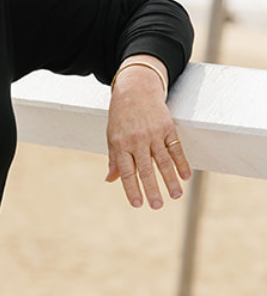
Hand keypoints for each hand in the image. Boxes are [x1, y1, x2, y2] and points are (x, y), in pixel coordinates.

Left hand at [106, 55, 190, 208]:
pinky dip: (181, 162)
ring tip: (176, 195)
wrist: (135, 89)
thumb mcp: (112, 135)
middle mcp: (136, 140)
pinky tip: (186, 176)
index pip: (126, 171)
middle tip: (157, 206)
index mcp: (120, 144)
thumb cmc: (121, 116)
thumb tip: (110, 180)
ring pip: (162, 161)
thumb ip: (113, 159)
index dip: (132, 188)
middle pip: (145, 169)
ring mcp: (152, 134)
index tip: (138, 204)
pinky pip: (175, 148)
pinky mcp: (167, 128)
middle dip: (151, 189)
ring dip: (170, 180)